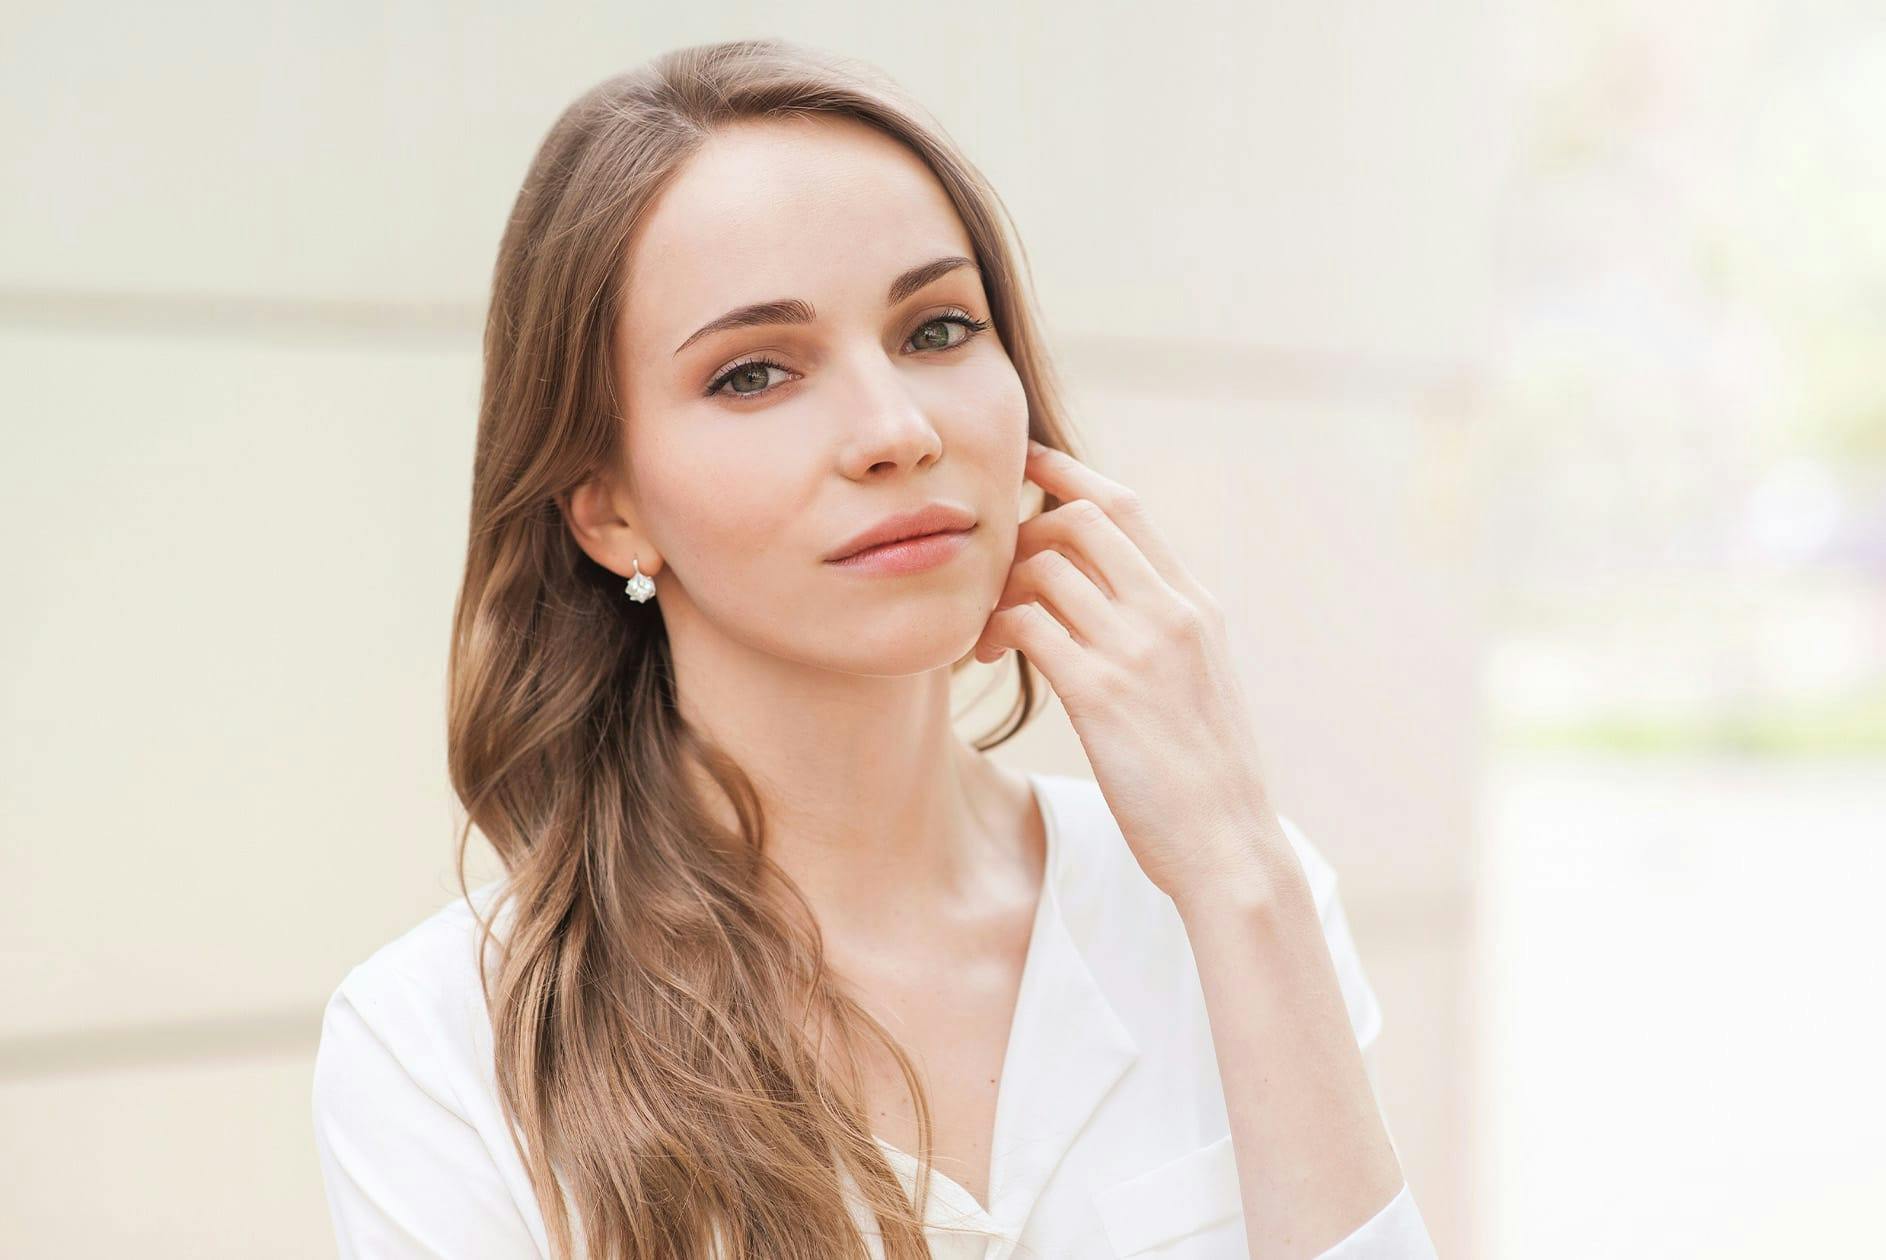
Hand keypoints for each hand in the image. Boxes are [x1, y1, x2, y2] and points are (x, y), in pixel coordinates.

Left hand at [972, 440, 1296, 903]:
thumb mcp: (1198, 681)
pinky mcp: (1101, 693)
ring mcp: (1137, 650)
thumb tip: (1107, 597)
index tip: (1025, 466)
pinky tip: (985, 657)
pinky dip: (993, 630)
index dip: (1067, 474)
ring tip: (985, 630)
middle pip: (1080, 517)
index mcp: (1195, 604)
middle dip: (1024, 528)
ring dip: (1000, 587)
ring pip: (1046, 566)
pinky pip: (1026, 625)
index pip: (1126, 506)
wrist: (1228, 845)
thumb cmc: (1204, 775)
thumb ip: (1160, 630)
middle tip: (992, 570)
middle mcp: (1170, 612)